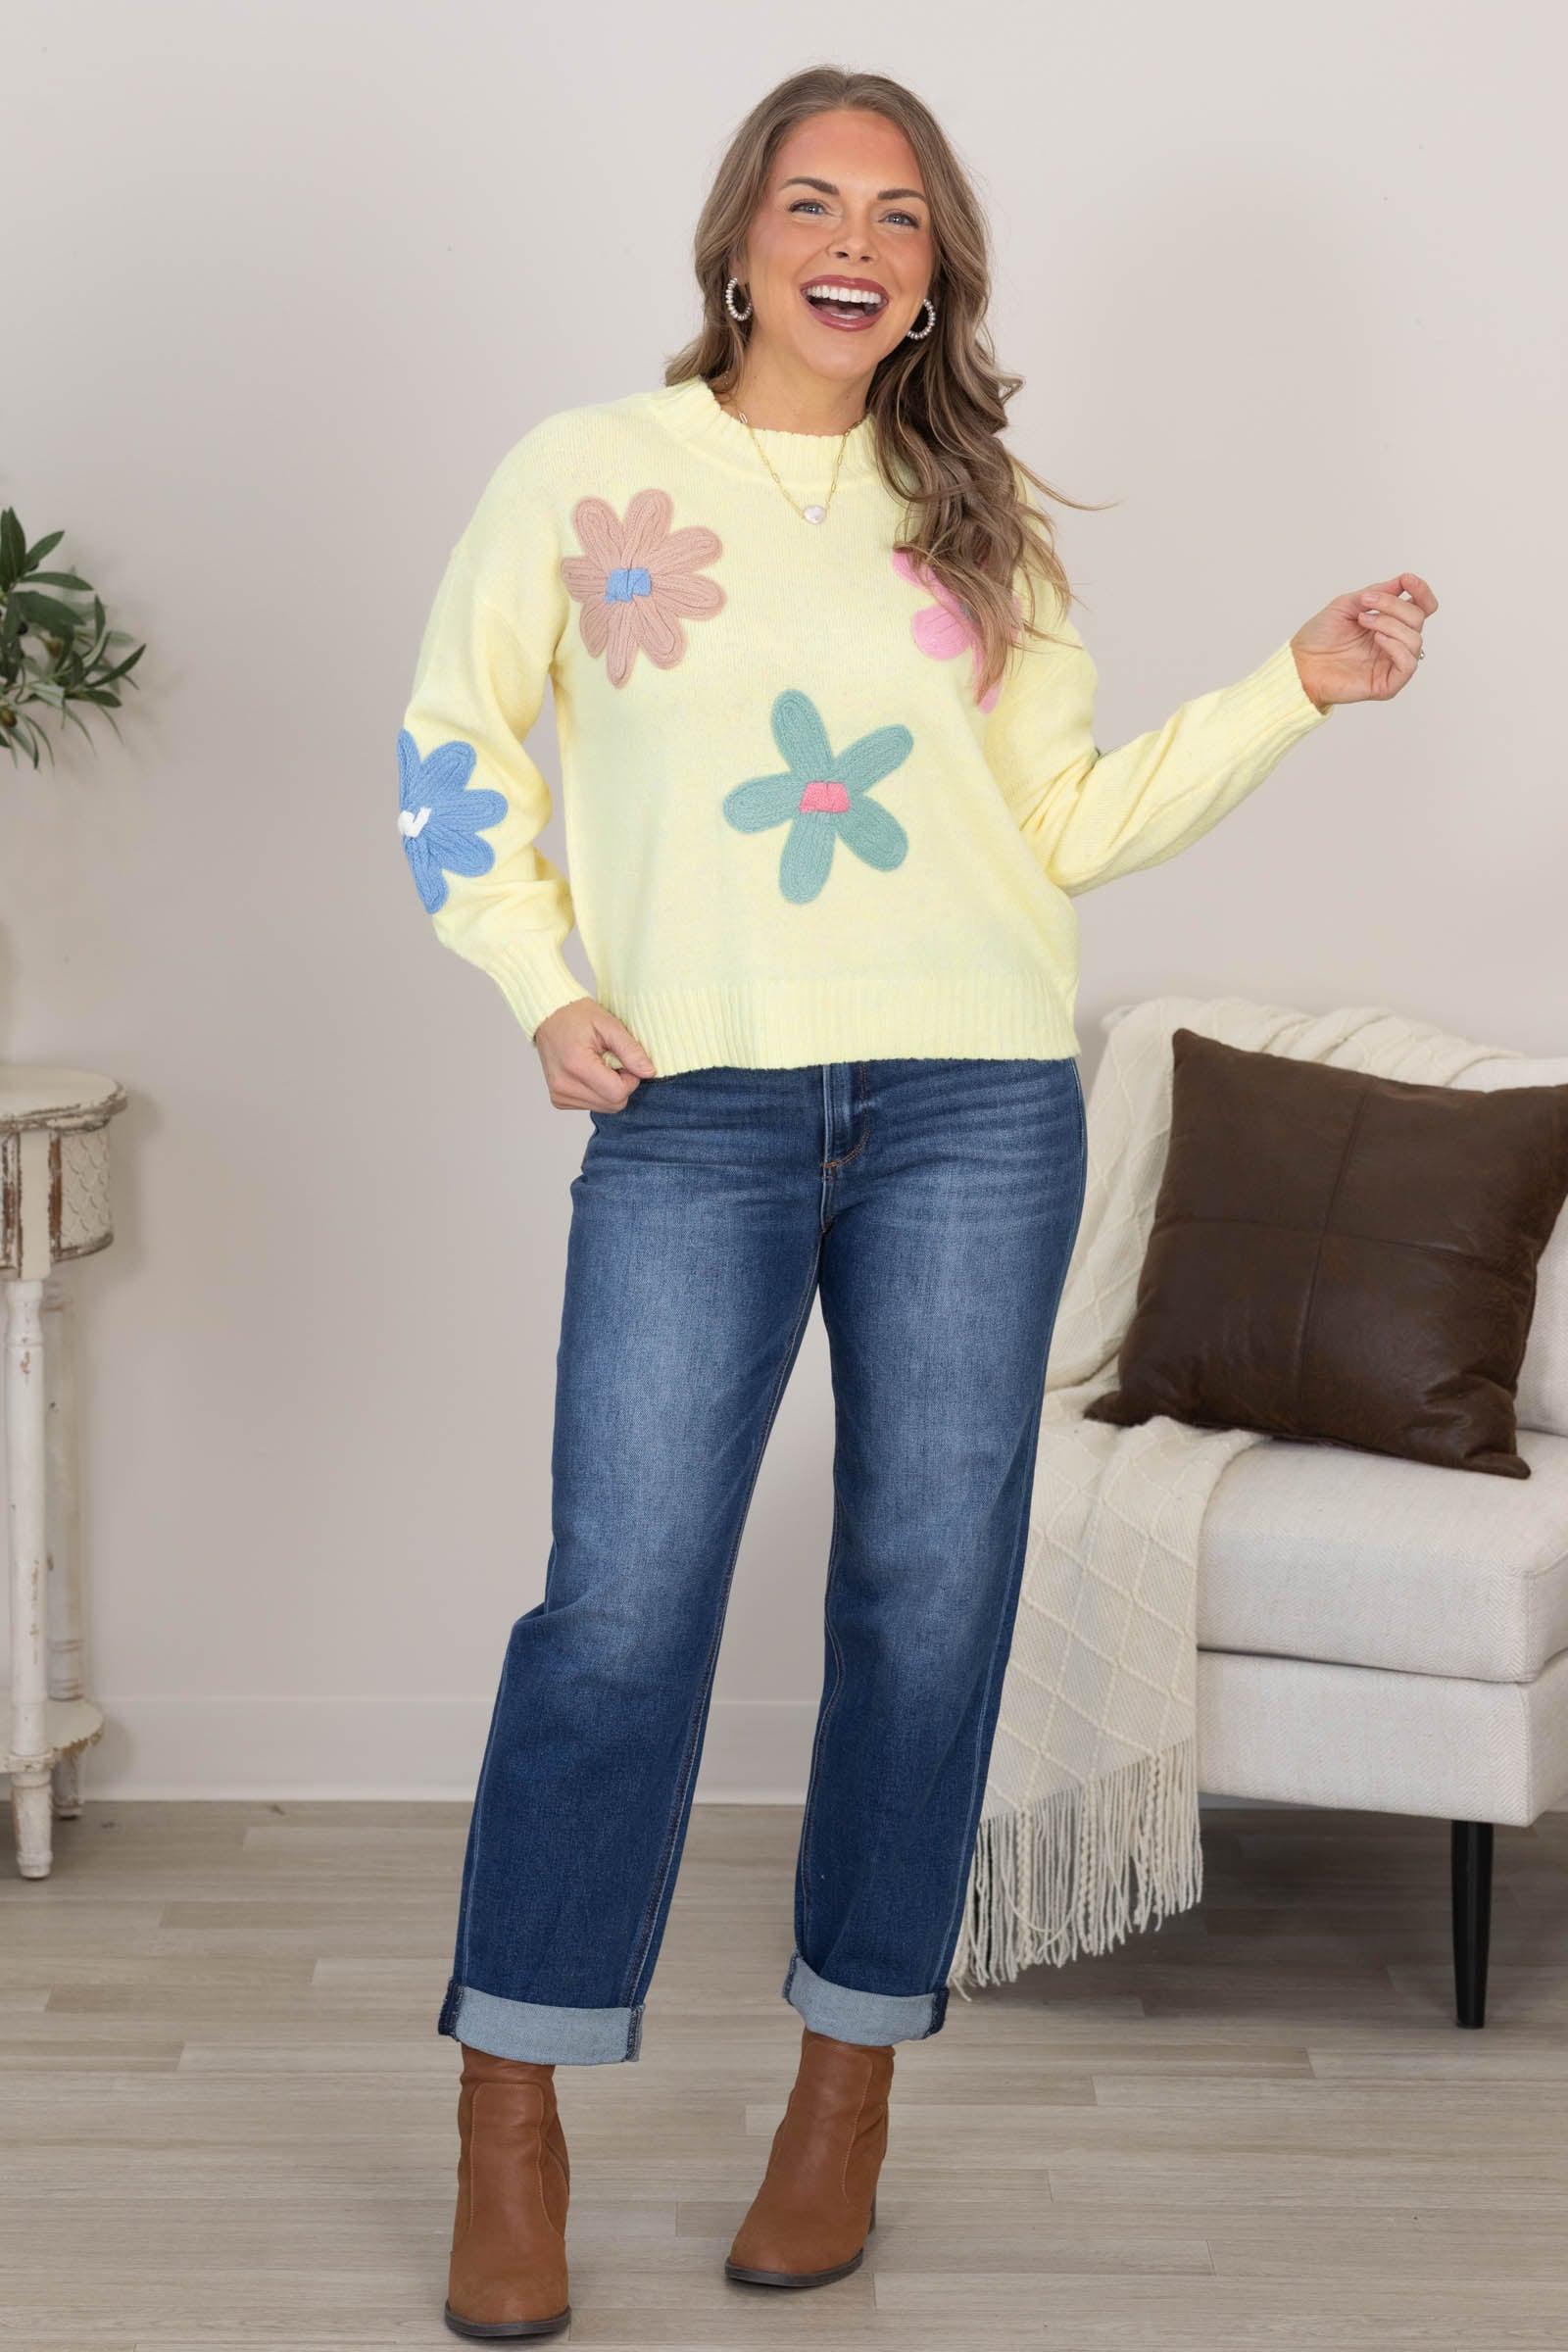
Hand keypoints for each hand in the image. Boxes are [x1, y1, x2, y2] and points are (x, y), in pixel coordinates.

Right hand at [533, 996, 657, 1110]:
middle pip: (613, 1104)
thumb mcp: (609, 1024)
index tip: (623, 1060)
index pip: (618, 1093)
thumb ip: (630, 1050)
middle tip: (612, 1061)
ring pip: (605, 1107)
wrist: (549, 1017)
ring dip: (609, 1089)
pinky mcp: (558, 1100)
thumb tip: (648, 1073)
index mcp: (576, 1066)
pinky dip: (597, 1092)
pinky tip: (589, 1073)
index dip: (630, 1079)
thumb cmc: (577, 1017)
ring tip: (599, 1065)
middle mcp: (564, 1086)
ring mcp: (559, 1095)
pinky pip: (592, 1105)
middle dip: (621, 1085)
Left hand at [1290, 574, 1436, 709]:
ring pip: (1415, 639)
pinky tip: (1377, 639)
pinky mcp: (1387, 684)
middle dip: (1394, 605)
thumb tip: (1402, 581)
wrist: (1299, 663)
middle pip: (1418, 619)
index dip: (1421, 591)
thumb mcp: (1348, 604)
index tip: (1407, 580)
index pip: (1422, 607)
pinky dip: (1396, 646)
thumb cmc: (1319, 636)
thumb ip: (1377, 593)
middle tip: (1366, 604)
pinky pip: (1408, 664)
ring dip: (1390, 624)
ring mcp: (1392, 664)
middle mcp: (1395, 643)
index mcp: (1389, 623)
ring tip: (1363, 620)